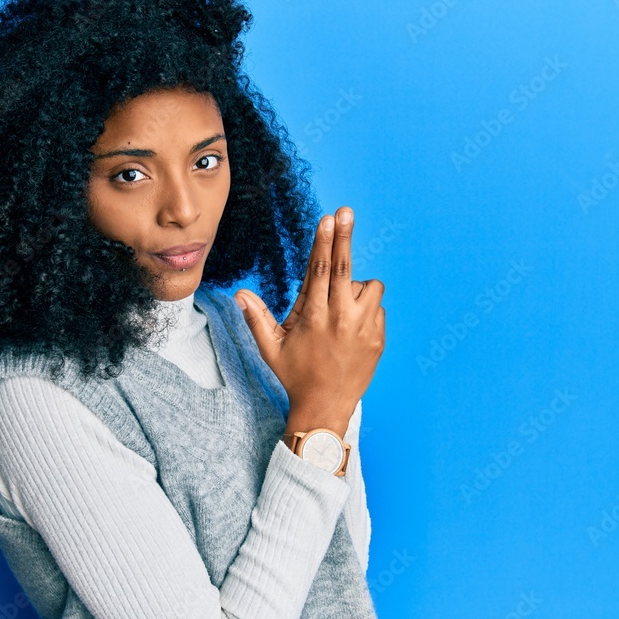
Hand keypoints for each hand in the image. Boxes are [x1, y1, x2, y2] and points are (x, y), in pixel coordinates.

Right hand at [235, 206, 385, 435]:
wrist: (326, 407)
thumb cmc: (295, 375)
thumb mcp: (271, 348)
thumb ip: (256, 318)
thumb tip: (239, 293)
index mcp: (313, 317)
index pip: (318, 271)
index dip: (323, 242)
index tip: (328, 218)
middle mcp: (340, 318)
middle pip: (343, 267)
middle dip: (344, 237)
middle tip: (346, 211)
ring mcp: (363, 328)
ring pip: (368, 286)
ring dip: (356, 286)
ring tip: (341, 305)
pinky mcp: (378, 337)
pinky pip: (377, 307)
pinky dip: (366, 309)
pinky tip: (351, 328)